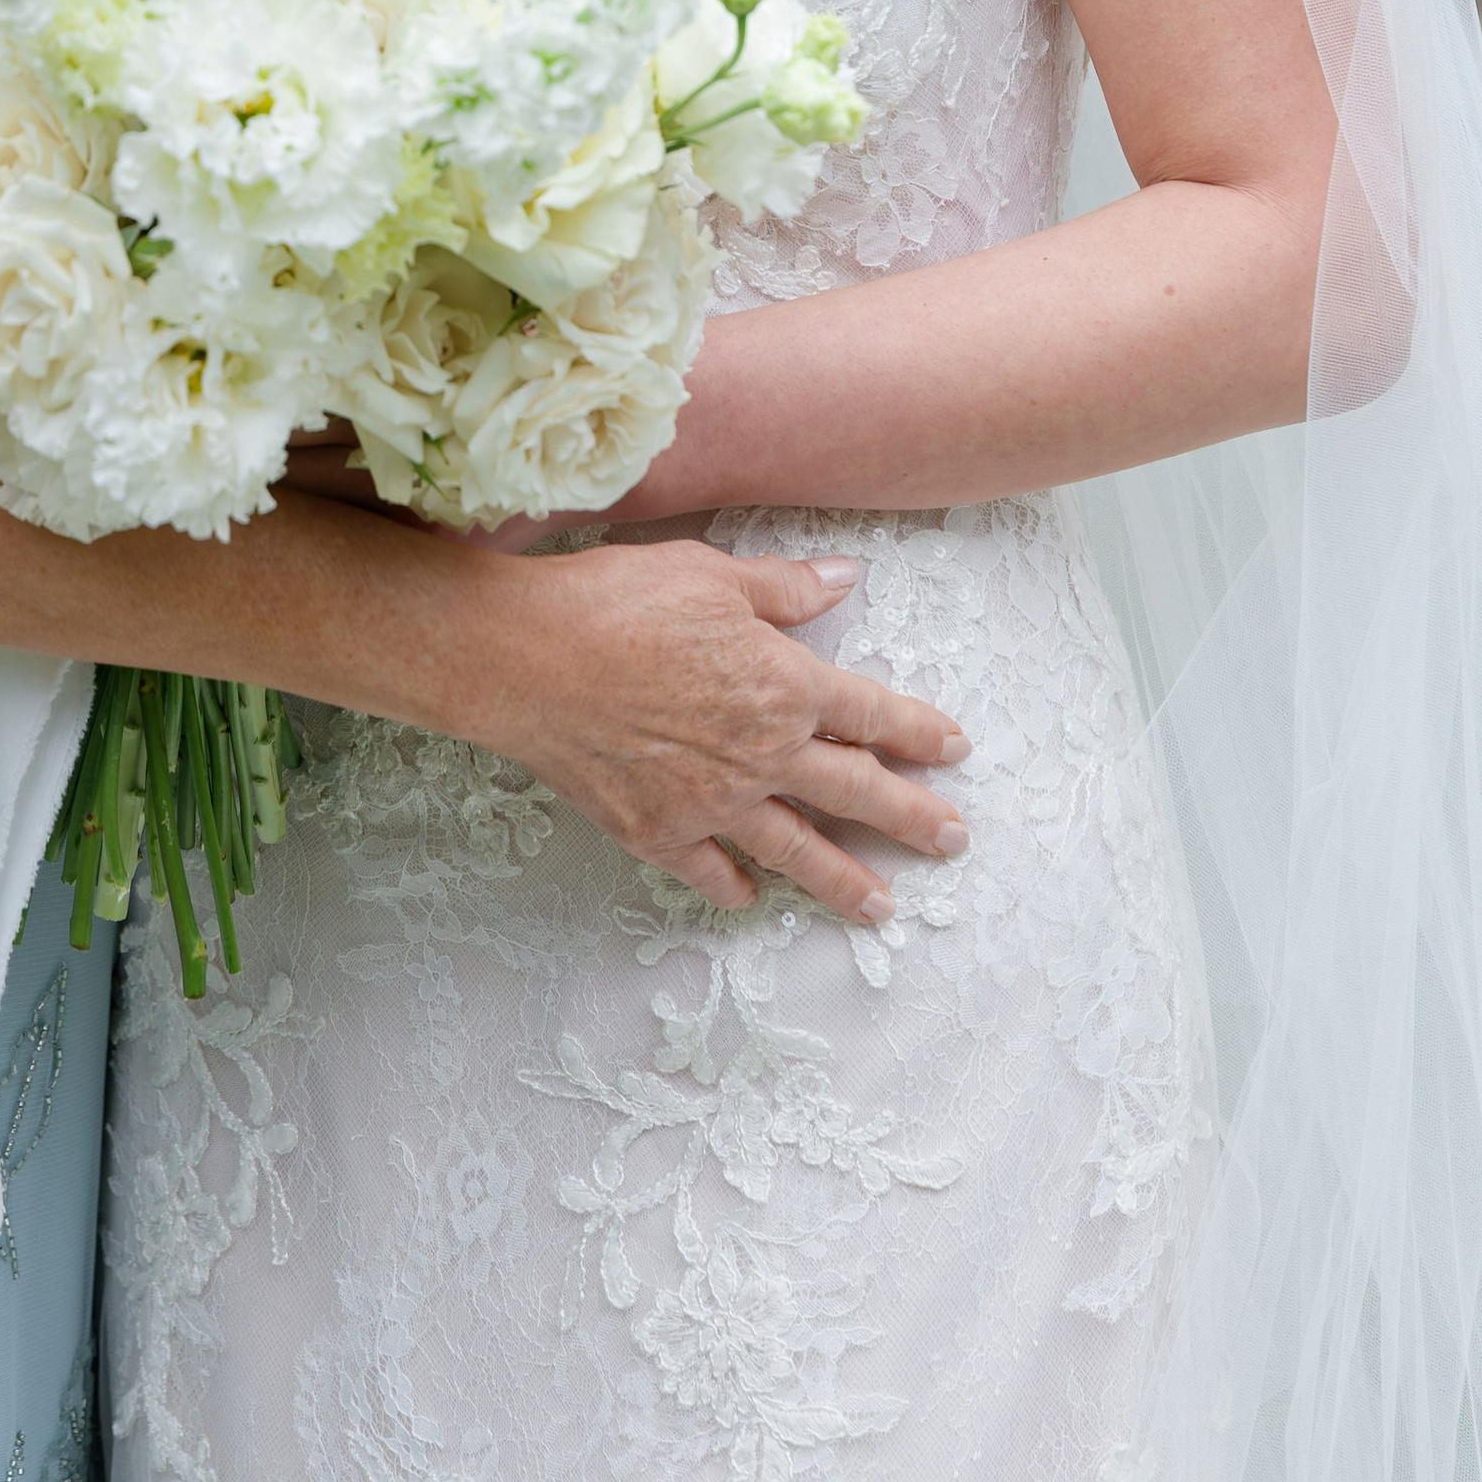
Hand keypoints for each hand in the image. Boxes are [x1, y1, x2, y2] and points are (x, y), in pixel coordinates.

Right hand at [449, 537, 969, 928]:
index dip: (920, 733)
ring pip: (799, 851)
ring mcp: (713, 804)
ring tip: (883, 908)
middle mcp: (763, 755)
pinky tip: (753, 897)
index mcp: (784, 686)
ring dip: (848, 880)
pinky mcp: (658, 833)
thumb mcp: (708, 573)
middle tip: (953, 841)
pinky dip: (737, 889)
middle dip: (913, 817)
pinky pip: (712, 872)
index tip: (956, 750)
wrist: (525, 660)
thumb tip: (846, 579)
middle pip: (856, 792)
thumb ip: (784, 587)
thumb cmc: (614, 600)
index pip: (872, 715)